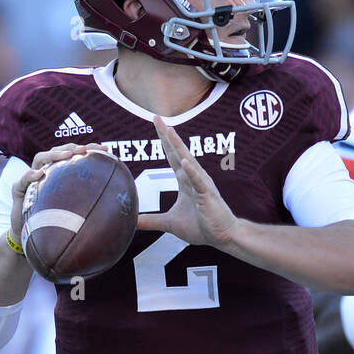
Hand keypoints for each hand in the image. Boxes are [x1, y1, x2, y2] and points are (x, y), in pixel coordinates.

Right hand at [10, 143, 107, 239]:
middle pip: (57, 152)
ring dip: (54, 155)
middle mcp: (45, 171)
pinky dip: (30, 175)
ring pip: (40, 158)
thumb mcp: (75, 212)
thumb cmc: (54, 223)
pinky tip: (40, 174)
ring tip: (68, 155)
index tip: (106, 150)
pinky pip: (23, 180)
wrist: (29, 237)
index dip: (89, 149)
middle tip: (85, 149)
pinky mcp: (19, 190)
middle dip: (72, 148)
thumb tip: (121, 210)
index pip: (74, 155)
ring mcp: (31, 179)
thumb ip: (91, 205)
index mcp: (59, 173)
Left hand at [136, 116, 238, 247]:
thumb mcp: (170, 223)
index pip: (172, 156)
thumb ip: (151, 220)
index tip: (156, 122)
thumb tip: (132, 222)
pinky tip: (184, 162)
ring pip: (188, 162)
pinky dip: (191, 173)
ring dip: (179, 147)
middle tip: (156, 117)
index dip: (163, 140)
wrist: (222, 237)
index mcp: (185, 181)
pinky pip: (198, 183)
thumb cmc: (201, 227)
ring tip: (170, 131)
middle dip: (167, 135)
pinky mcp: (207, 197)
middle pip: (178, 152)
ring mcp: (201, 186)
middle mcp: (193, 178)